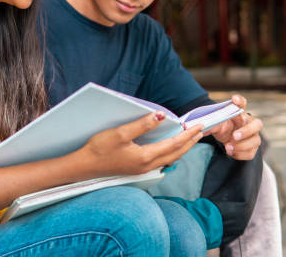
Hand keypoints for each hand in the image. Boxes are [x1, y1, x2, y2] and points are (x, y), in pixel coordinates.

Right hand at [79, 111, 203, 175]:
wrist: (84, 166)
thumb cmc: (99, 149)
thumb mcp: (120, 133)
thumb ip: (142, 125)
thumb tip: (161, 116)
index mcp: (145, 157)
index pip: (174, 145)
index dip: (188, 135)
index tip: (199, 126)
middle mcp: (147, 166)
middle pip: (176, 154)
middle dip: (189, 142)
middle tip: (200, 131)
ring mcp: (142, 169)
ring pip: (170, 159)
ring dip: (182, 148)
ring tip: (190, 138)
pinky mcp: (137, 169)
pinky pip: (161, 161)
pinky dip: (171, 152)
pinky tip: (170, 148)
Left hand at [204, 94, 262, 159]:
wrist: (227, 141)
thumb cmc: (224, 129)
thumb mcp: (217, 125)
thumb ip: (212, 125)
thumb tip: (202, 128)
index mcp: (241, 114)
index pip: (243, 104)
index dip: (240, 101)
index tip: (234, 99)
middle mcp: (250, 124)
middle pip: (257, 124)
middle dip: (246, 131)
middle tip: (234, 135)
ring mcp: (254, 137)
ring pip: (255, 141)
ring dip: (241, 146)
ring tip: (227, 147)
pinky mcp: (252, 149)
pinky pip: (250, 153)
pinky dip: (240, 154)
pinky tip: (230, 152)